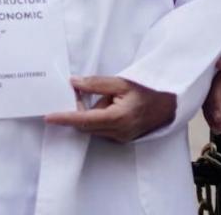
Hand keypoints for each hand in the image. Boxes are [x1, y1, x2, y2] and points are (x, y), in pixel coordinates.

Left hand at [45, 75, 176, 142]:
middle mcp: (119, 132)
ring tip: (109, 97)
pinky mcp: (124, 138)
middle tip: (82, 92)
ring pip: (94, 128)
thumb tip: (74, 83)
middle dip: (80, 110)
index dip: (65, 118)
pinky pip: (103, 129)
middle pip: (86, 125)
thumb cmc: (149, 89)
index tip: (49, 117)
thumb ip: (96, 84)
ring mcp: (122, 138)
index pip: (84, 120)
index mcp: (118, 118)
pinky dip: (100, 118)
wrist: (171, 102)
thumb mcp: (122, 82)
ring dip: (92, 114)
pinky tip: (112, 105)